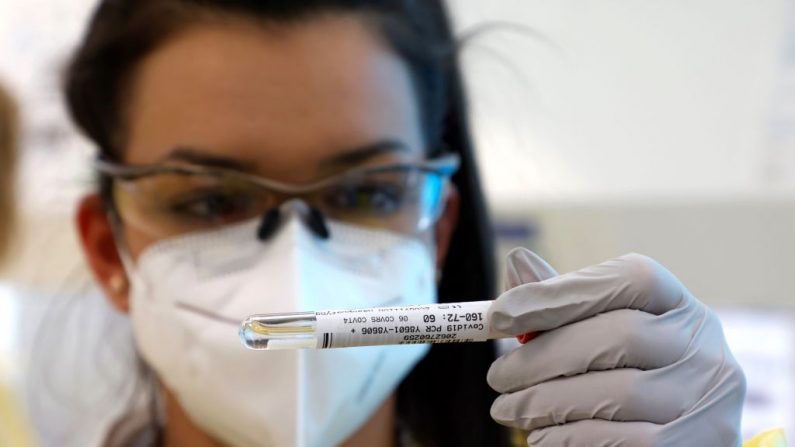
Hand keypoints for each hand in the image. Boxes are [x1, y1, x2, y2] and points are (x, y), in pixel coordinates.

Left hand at [487, 249, 745, 446]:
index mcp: (680, 307)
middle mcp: (705, 348)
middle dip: (543, 356)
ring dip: (546, 402)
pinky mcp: (693, 444)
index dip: (563, 292)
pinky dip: (568, 437)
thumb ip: (563, 304)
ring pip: (617, 392)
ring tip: (508, 409)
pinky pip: (619, 438)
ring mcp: (706, 400)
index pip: (632, 277)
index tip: (500, 314)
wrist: (675, 442)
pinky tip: (541, 435)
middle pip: (620, 334)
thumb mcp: (601, 334)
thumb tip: (518, 263)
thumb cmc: (625, 378)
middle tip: (496, 376)